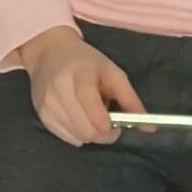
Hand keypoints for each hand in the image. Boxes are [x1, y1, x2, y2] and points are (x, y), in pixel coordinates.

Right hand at [18, 26, 154, 146]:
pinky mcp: (42, 116)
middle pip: (87, 130)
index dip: (106, 125)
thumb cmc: (86, 62)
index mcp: (79, 75)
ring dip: (91, 133)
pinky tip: (79, 118)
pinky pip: (68, 139)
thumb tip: (149, 127)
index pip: (92, 109)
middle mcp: (59, 91)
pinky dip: (79, 134)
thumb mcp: (113, 73)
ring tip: (90, 114)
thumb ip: (130, 100)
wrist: (48, 52)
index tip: (114, 125)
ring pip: (79, 137)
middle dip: (103, 133)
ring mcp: (48, 105)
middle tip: (107, 121)